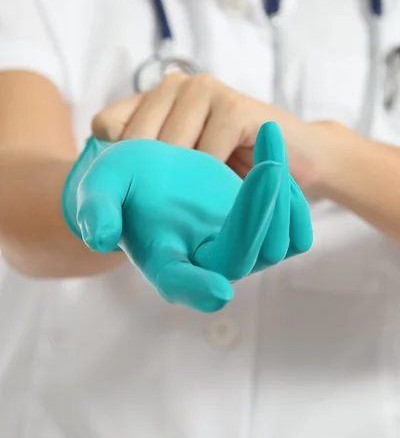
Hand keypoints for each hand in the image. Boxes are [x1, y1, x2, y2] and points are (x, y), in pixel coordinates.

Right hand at [63, 122, 312, 311]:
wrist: (154, 172)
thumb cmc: (124, 183)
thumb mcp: (102, 185)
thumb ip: (96, 209)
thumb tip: (101, 235)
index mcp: (165, 263)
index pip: (181, 284)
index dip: (196, 290)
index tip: (217, 291)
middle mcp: (206, 264)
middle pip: (241, 259)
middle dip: (256, 217)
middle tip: (267, 168)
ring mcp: (238, 249)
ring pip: (276, 245)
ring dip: (281, 201)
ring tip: (271, 147)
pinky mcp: (259, 231)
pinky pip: (293, 233)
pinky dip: (295, 202)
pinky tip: (277, 159)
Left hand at [92, 72, 339, 196]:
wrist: (295, 161)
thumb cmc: (233, 171)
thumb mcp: (182, 172)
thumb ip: (145, 174)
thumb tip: (102, 210)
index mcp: (154, 97)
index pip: (106, 126)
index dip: (115, 166)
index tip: (134, 195)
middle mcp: (175, 85)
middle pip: (134, 142)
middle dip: (147, 185)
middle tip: (168, 214)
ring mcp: (205, 90)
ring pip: (168, 151)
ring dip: (180, 189)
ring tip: (194, 210)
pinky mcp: (236, 106)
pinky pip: (207, 155)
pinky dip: (212, 185)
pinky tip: (222, 196)